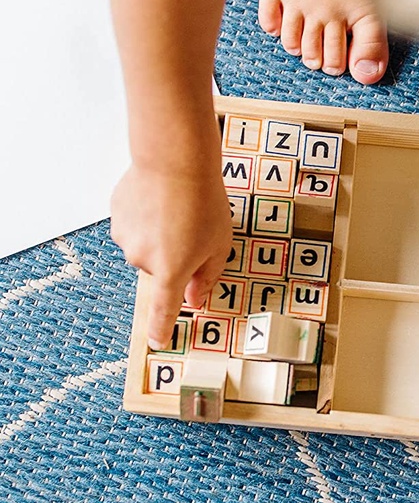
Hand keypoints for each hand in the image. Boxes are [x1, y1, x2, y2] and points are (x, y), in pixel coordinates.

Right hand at [111, 160, 231, 348]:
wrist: (174, 160)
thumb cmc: (203, 201)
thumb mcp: (219, 244)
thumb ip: (207, 276)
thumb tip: (195, 299)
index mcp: (171, 271)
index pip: (164, 309)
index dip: (161, 327)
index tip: (158, 341)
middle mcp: (142, 259)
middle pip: (160, 268)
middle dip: (175, 256)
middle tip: (192, 228)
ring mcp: (125, 237)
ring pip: (144, 246)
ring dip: (159, 235)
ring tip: (176, 208)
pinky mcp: (115, 215)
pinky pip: (133, 224)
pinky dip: (146, 216)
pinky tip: (159, 198)